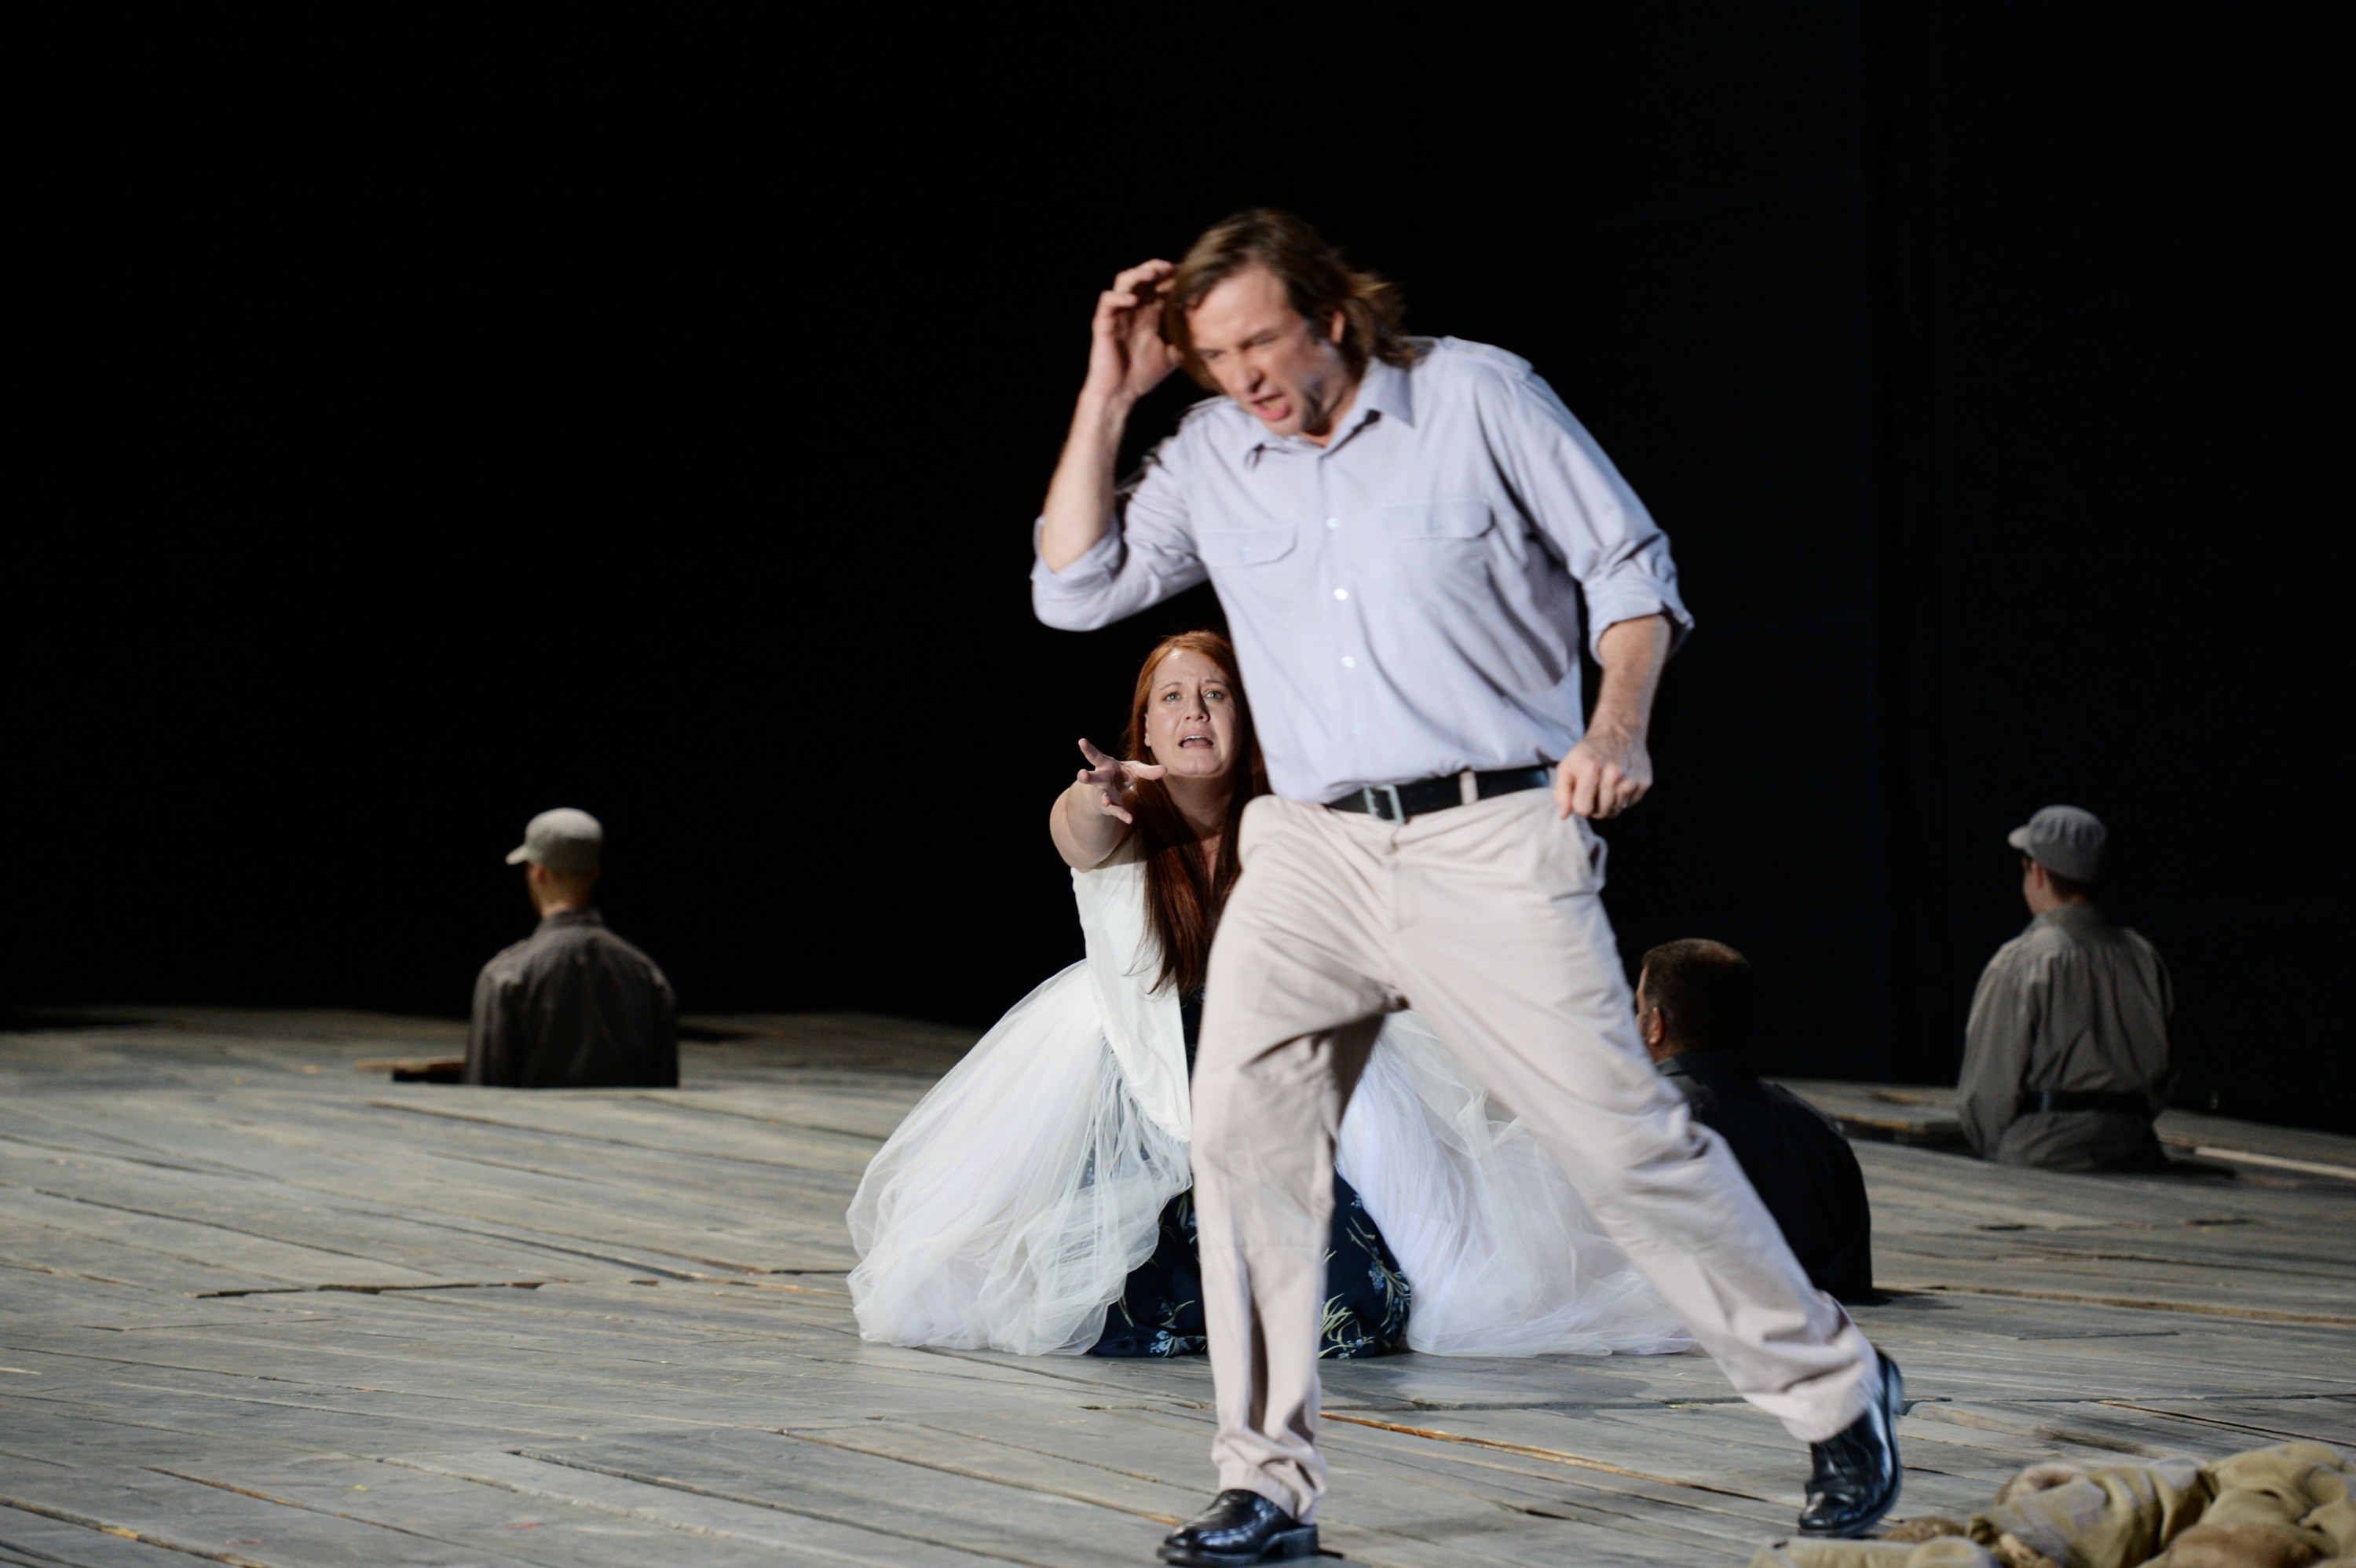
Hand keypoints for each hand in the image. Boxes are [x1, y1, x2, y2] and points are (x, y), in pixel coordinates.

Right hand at [1075, 738, 1164, 824]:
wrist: (1109, 795)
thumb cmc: (1120, 776)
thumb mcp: (1134, 770)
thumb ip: (1148, 770)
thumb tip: (1165, 769)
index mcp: (1104, 766)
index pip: (1095, 756)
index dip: (1088, 749)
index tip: (1081, 741)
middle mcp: (1100, 780)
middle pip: (1091, 778)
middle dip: (1086, 776)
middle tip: (1081, 774)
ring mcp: (1102, 794)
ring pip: (1100, 797)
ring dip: (1103, 799)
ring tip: (1105, 802)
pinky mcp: (1110, 807)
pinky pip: (1116, 810)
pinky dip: (1123, 814)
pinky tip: (1130, 819)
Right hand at [1083, 260, 1183, 408]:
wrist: (1121, 393)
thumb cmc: (1144, 375)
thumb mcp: (1173, 355)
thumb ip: (1186, 339)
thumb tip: (1212, 333)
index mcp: (1150, 313)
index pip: (1161, 286)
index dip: (1172, 277)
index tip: (1189, 273)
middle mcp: (1134, 309)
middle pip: (1143, 277)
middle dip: (1156, 268)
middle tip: (1171, 268)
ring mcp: (1118, 314)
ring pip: (1123, 281)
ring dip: (1137, 274)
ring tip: (1152, 273)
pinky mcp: (1103, 322)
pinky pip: (1107, 301)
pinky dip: (1119, 296)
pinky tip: (1133, 300)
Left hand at [1554, 722, 1652, 819]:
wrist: (1618, 732)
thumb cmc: (1588, 753)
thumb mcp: (1567, 766)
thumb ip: (1561, 792)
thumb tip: (1564, 815)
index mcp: (1592, 769)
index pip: (1583, 809)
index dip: (1579, 805)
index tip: (1580, 793)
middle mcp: (1615, 774)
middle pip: (1600, 813)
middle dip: (1593, 806)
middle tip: (1593, 789)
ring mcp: (1632, 779)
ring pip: (1615, 811)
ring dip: (1608, 804)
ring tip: (1605, 786)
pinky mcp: (1645, 782)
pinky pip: (1629, 805)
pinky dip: (1621, 799)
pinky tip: (1618, 783)